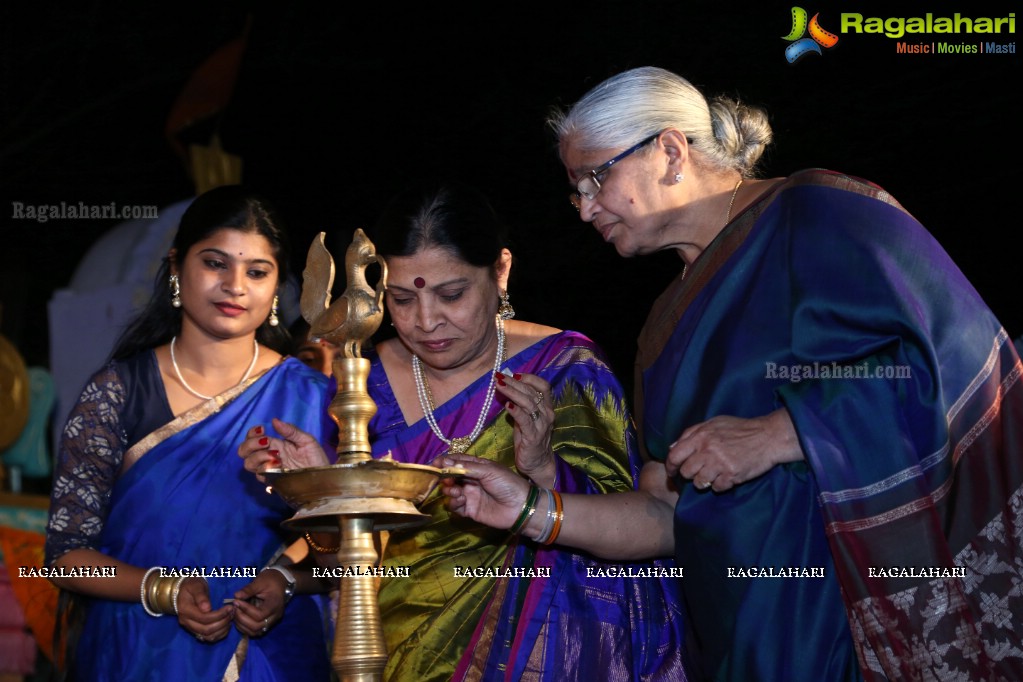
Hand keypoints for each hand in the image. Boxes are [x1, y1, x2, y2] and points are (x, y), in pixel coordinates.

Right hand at [175, 577, 232, 642]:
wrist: (184, 591)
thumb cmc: (192, 586)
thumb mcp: (196, 585)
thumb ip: (201, 596)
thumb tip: (207, 608)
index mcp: (186, 610)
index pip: (204, 618)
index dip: (219, 615)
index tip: (230, 607)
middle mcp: (187, 622)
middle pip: (206, 630)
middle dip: (222, 622)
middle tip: (232, 613)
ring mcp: (191, 628)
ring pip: (208, 636)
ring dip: (222, 629)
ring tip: (230, 618)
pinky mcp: (196, 631)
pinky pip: (209, 638)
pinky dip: (219, 634)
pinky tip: (226, 625)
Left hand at [230, 569, 288, 637]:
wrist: (281, 581)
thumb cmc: (271, 580)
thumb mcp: (260, 581)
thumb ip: (248, 589)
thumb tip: (236, 596)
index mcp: (274, 605)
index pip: (259, 615)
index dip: (245, 610)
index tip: (236, 601)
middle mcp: (274, 616)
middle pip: (257, 626)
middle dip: (242, 619)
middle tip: (234, 608)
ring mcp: (271, 621)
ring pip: (255, 632)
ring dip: (242, 625)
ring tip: (235, 614)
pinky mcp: (267, 623)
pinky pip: (255, 631)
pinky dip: (245, 627)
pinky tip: (239, 618)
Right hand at [238, 418, 329, 479]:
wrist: (325, 476)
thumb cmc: (317, 458)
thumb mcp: (306, 440)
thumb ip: (291, 431)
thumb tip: (274, 420)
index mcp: (275, 444)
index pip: (252, 438)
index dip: (251, 434)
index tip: (262, 430)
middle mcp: (268, 457)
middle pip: (244, 451)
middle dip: (249, 445)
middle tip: (266, 442)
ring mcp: (270, 469)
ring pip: (249, 464)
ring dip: (259, 456)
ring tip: (276, 455)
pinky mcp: (274, 481)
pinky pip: (260, 476)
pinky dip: (266, 468)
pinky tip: (279, 465)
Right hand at [438, 454, 531, 528]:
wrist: (521, 507)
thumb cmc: (507, 484)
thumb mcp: (489, 471)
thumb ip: (468, 468)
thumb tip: (446, 462)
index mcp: (477, 467)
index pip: (456, 461)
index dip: (444, 462)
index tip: (434, 464)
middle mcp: (471, 480)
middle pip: (450, 476)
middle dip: (444, 477)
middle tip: (444, 478)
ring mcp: (469, 495)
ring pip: (450, 491)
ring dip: (448, 489)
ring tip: (454, 490)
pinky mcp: (469, 510)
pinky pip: (455, 506)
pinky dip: (453, 502)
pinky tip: (460, 500)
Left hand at [495, 371, 555, 485]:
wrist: (538, 464)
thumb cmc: (530, 440)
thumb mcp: (526, 419)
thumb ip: (520, 406)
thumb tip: (505, 389)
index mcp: (547, 408)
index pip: (544, 386)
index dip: (530, 378)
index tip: (515, 374)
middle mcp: (547, 414)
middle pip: (532, 392)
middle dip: (514, 383)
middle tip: (499, 376)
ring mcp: (542, 425)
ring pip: (528, 403)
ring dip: (512, 392)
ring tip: (499, 385)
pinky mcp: (534, 436)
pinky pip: (524, 420)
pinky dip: (515, 410)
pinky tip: (507, 404)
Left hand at [664, 409, 803, 492]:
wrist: (768, 436)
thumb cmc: (740, 429)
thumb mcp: (713, 423)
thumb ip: (691, 433)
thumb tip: (672, 447)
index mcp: (701, 436)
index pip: (675, 455)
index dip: (670, 466)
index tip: (672, 472)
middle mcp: (707, 450)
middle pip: (686, 471)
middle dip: (689, 474)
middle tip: (698, 471)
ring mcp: (720, 464)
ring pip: (699, 483)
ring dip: (704, 481)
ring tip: (713, 474)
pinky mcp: (732, 475)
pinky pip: (716, 488)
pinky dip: (719, 485)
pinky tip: (726, 477)